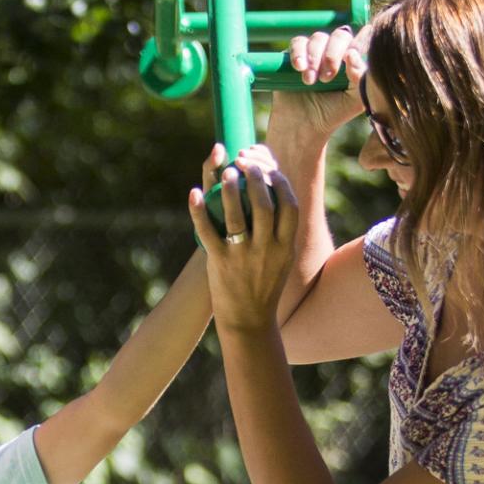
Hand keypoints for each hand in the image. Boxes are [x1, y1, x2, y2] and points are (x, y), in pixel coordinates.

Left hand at [188, 146, 296, 334]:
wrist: (249, 321)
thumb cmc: (265, 286)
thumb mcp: (284, 260)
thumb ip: (283, 232)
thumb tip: (280, 195)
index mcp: (286, 247)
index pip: (290, 205)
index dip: (280, 182)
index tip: (269, 168)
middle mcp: (267, 250)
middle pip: (265, 204)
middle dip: (256, 177)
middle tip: (246, 162)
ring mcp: (243, 256)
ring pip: (237, 215)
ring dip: (231, 188)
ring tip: (226, 170)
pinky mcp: (220, 263)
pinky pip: (208, 232)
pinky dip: (199, 211)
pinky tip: (193, 194)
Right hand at [268, 23, 370, 144]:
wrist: (304, 125)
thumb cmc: (333, 113)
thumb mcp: (355, 100)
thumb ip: (361, 77)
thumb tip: (352, 53)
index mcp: (355, 61)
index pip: (361, 40)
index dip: (358, 43)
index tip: (350, 58)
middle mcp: (337, 52)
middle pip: (340, 35)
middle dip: (333, 54)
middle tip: (327, 77)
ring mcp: (316, 52)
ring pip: (319, 38)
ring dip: (315, 58)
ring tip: (310, 82)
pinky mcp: (296, 54)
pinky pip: (298, 42)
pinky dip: (299, 53)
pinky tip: (299, 68)